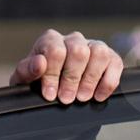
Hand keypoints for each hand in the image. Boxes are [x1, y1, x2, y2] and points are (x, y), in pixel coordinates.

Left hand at [9, 30, 123, 102]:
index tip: (49, 95)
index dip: (52, 74)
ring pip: (99, 53)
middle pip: (78, 51)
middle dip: (71, 79)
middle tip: (66, 99)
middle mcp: (73, 39)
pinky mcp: (111, 58)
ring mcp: (94, 46)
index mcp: (50, 40)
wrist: (54, 92)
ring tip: (82, 98)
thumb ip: (27, 70)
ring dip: (90, 79)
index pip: (55, 51)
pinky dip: (108, 82)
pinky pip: (115, 64)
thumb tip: (40, 62)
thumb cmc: (37, 83)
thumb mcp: (24, 80)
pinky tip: (98, 97)